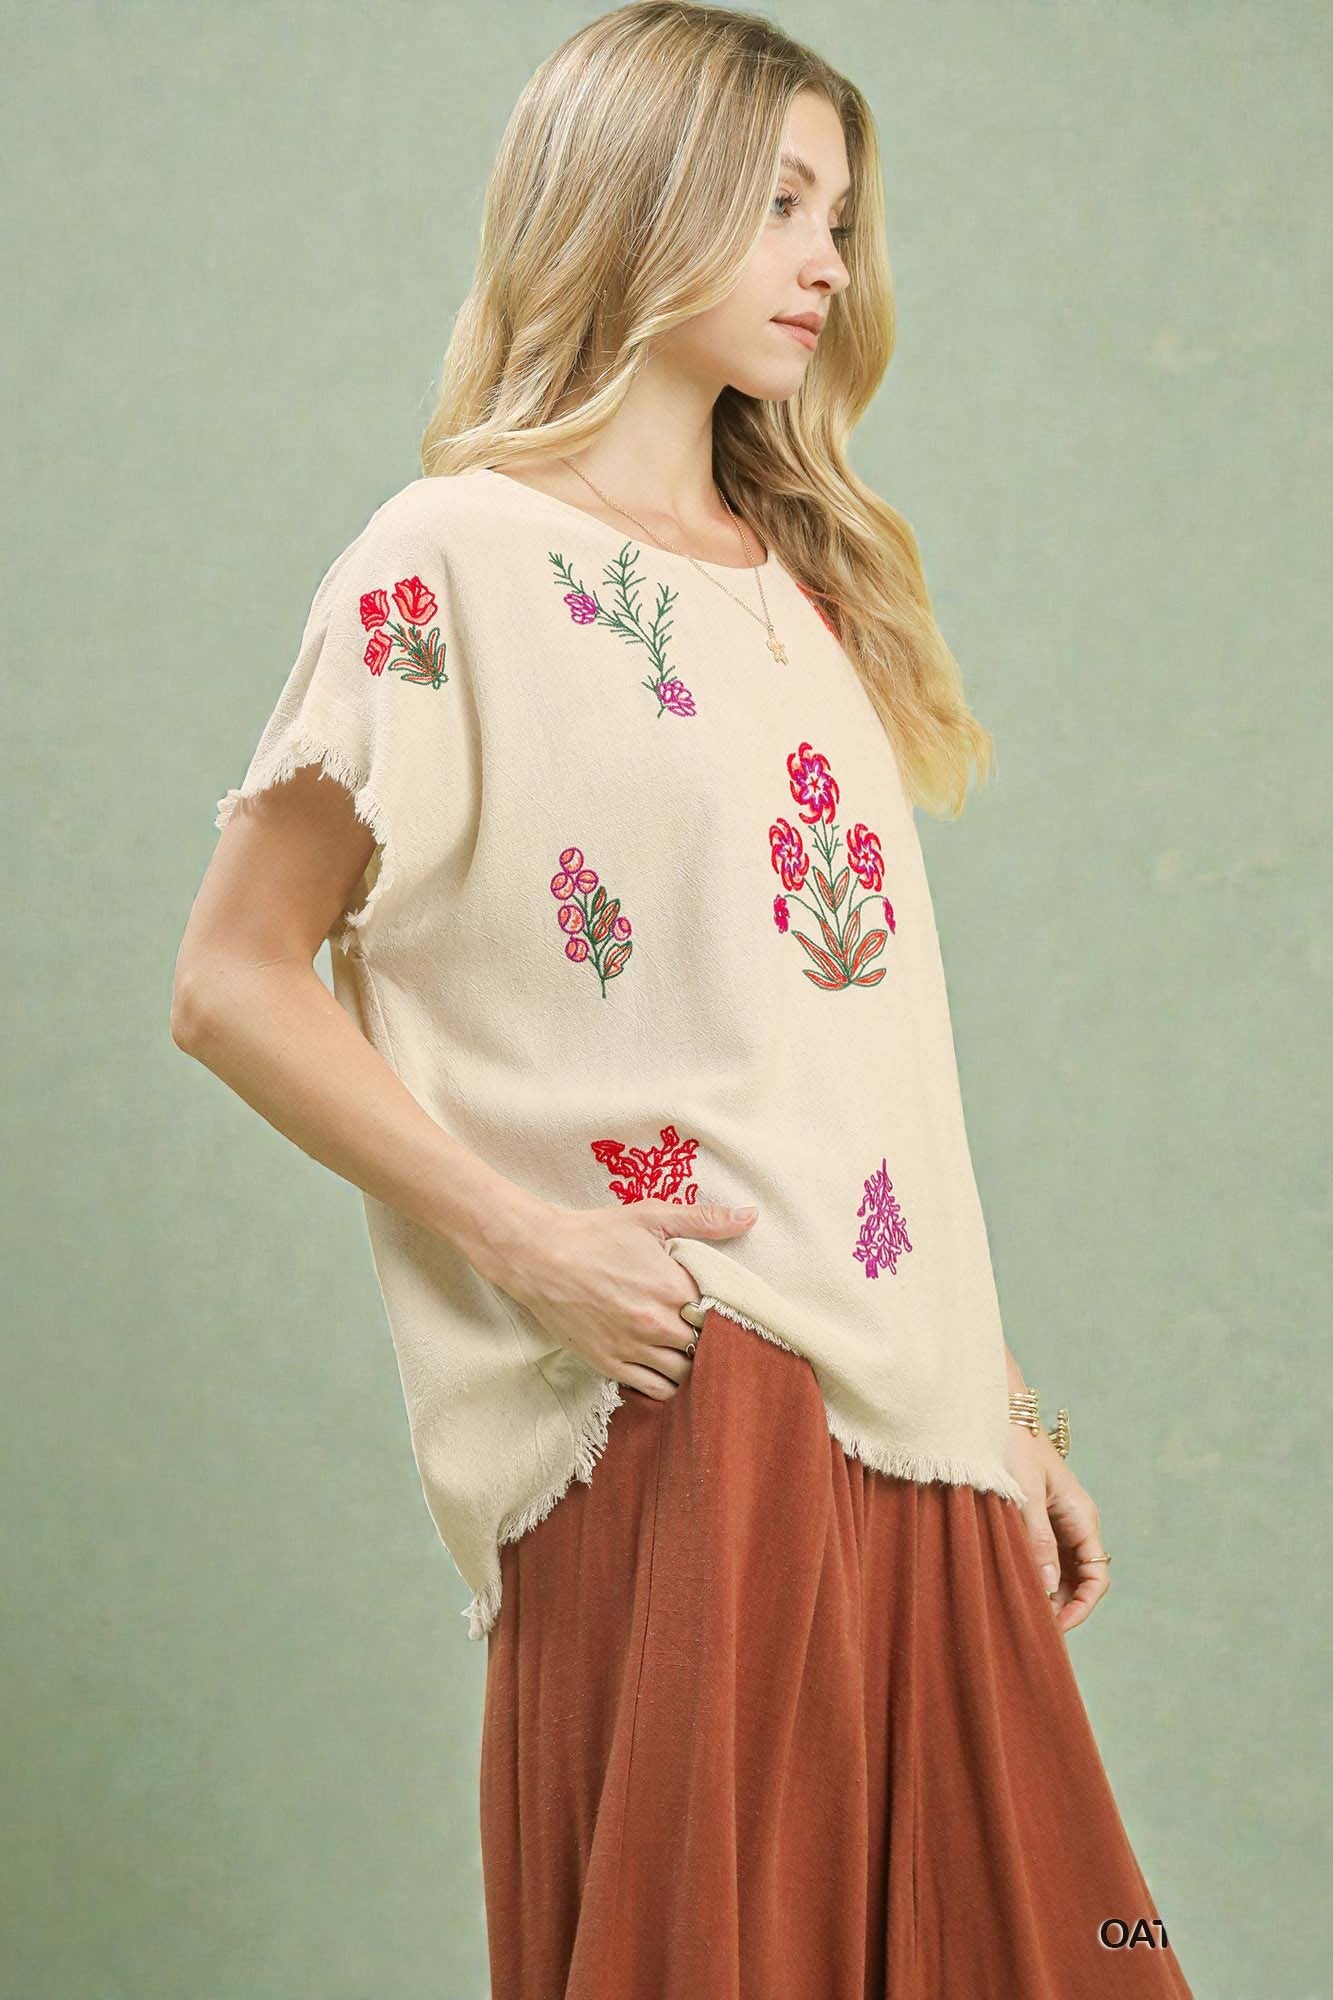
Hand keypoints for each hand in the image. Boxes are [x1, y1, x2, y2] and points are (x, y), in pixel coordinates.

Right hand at [485, 1195, 759, 1400]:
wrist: (539, 1257)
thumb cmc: (596, 1234)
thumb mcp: (651, 1216)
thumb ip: (704, 1219)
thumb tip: (750, 1215)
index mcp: (673, 1289)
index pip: (721, 1316)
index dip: (723, 1313)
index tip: (718, 1306)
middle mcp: (657, 1325)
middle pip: (707, 1348)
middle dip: (709, 1340)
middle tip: (705, 1329)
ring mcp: (633, 1349)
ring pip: (684, 1374)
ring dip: (690, 1363)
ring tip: (686, 1347)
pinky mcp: (610, 1365)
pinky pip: (655, 1390)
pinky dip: (666, 1383)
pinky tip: (665, 1366)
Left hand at [1006, 1426, 1111, 1635]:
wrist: (995, 1411)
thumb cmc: (1012, 1445)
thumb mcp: (1024, 1493)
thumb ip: (1036, 1538)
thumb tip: (1047, 1585)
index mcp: (1082, 1516)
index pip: (1096, 1576)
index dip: (1081, 1607)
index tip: (1056, 1627)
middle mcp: (1074, 1523)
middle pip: (1078, 1579)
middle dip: (1060, 1606)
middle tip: (1030, 1628)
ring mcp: (1056, 1521)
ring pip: (1059, 1571)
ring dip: (1044, 1593)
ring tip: (1016, 1612)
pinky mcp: (1036, 1518)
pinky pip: (1040, 1555)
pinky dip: (1030, 1574)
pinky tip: (1009, 1586)